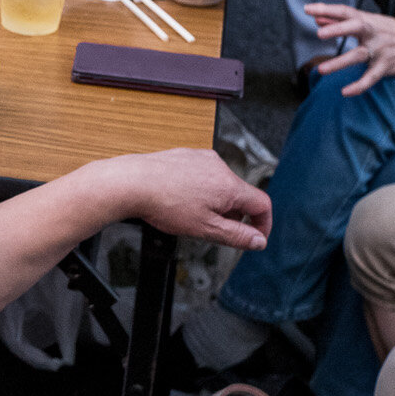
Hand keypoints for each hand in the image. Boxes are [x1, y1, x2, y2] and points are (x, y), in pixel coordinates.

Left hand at [110, 148, 270, 250]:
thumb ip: (236, 235)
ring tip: (191, 214)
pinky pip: (201, 175)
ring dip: (214, 202)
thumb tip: (257, 240)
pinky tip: (179, 200)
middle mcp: (218, 166)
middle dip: (233, 215)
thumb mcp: (205, 228)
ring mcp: (201, 158)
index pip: (262, 204)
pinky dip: (197, 189)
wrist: (131, 183)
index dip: (263, 224)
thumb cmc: (163, 203)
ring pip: (219, 184)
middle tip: (214, 229)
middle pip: (239, 194)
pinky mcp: (185, 156)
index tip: (254, 236)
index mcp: (229, 185)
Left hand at [305, 4, 394, 95]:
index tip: (307, 9)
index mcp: (367, 21)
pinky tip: (345, 92)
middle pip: (355, 27)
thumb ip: (341, 21)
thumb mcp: (369, 22)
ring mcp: (380, 49)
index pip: (345, 12)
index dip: (326, 9)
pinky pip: (371, 77)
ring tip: (321, 70)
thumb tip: (317, 18)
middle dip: (338, 29)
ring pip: (359, 55)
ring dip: (340, 62)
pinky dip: (359, 85)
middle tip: (319, 34)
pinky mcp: (387, 65)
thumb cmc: (391, 31)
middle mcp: (373, 33)